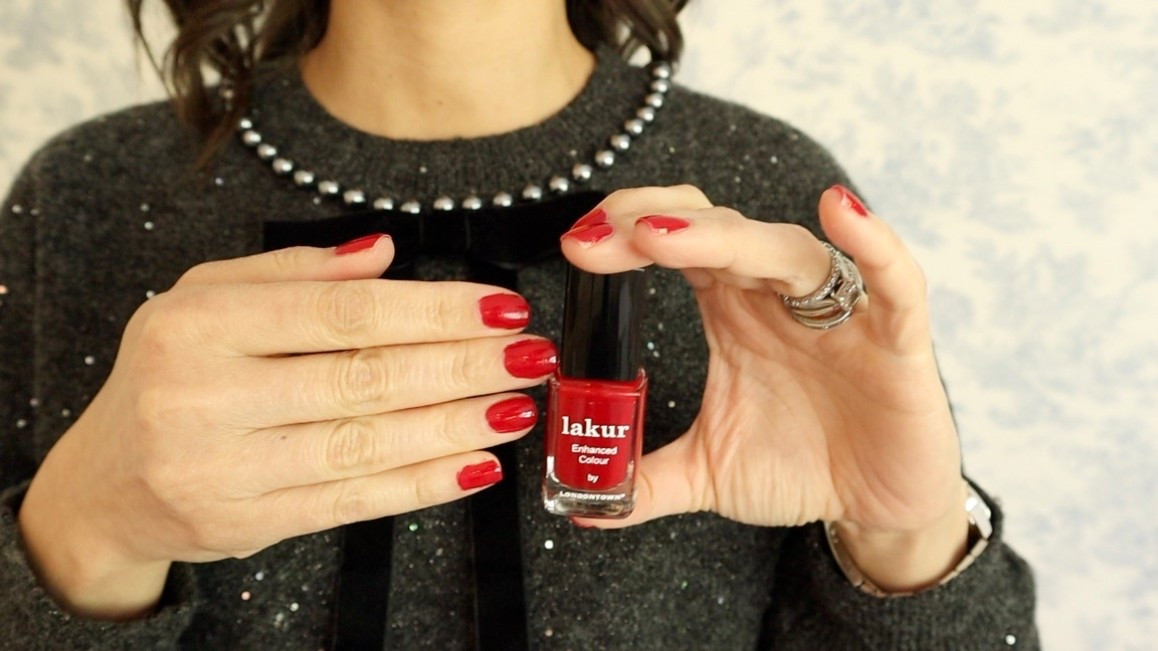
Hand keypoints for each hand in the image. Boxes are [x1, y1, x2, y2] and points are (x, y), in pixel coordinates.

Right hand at [18, 234, 557, 617]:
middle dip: (463, 366)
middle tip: (530, 356)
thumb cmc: (170, 374)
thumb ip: (294, 273)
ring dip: (456, 425)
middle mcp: (202, 396)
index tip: (500, 308)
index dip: (432, 310)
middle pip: (363, 377)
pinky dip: (421, 484)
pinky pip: (351, 502)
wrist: (104, 485)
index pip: (339, 311)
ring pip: (365, 442)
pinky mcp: (246, 525)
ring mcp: (222, 469)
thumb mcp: (205, 300)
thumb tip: (386, 253)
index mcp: (198, 324)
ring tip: (517, 407)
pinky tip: (474, 464)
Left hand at [561, 185, 969, 591]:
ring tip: (664, 236)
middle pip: (719, 232)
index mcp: (730, 311)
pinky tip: (839, 211)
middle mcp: (778, 297)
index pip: (674, 246)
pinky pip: (894, 281)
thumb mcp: (708, 474)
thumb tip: (579, 505)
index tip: (577, 245)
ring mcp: (839, 312)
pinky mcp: (897, 339)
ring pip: (785, 250)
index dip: (627, 234)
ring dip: (726, 237)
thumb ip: (645, 481)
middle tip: (604, 234)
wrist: (876, 505)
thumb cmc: (801, 466)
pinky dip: (873, 244)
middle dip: (659, 226)